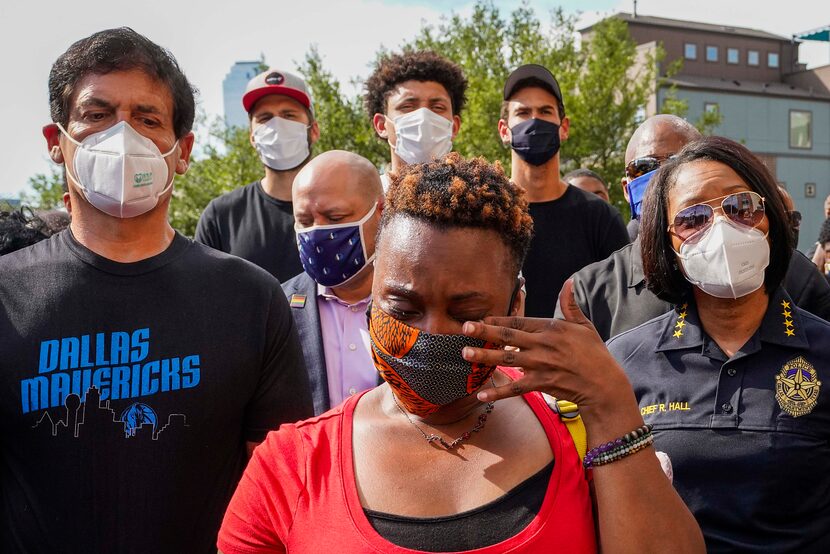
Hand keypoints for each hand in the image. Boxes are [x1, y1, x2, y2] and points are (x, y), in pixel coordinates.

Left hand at [461, 280, 641, 436]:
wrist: (604, 385)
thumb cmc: (594, 354)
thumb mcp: (584, 326)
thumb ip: (570, 305)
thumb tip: (568, 282)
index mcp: (551, 328)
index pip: (519, 321)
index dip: (499, 320)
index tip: (481, 318)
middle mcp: (543, 345)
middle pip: (509, 337)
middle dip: (485, 332)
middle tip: (464, 328)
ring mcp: (541, 365)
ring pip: (508, 359)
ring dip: (485, 357)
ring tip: (465, 354)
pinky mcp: (542, 383)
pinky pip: (516, 387)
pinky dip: (499, 392)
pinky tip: (482, 395)